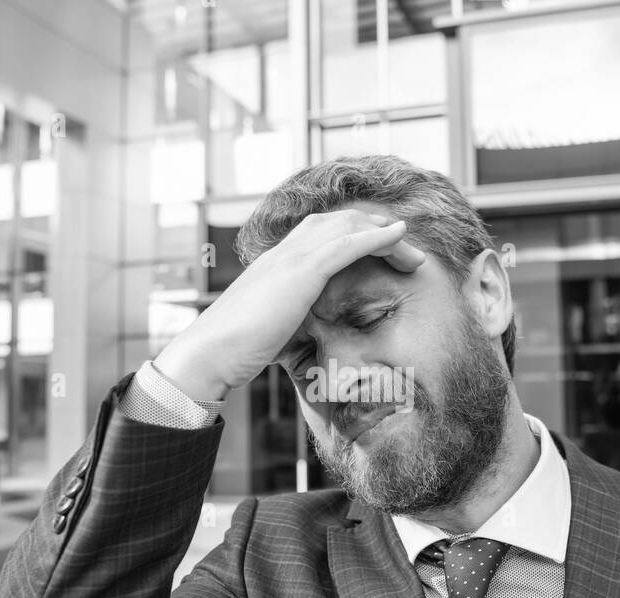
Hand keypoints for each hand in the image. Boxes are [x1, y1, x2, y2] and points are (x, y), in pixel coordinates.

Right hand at [152, 209, 424, 401]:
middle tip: (403, 246)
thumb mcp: (268, 331)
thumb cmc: (233, 352)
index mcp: (275, 264)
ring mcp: (292, 258)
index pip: (319, 233)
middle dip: (373, 229)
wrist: (210, 353)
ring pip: (348, 228)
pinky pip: (348, 245)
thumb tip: (304, 341)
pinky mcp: (302, 272)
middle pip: (338, 223)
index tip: (378, 248)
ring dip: (384, 233)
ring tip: (410, 246)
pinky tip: (399, 236)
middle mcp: (283, 253)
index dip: (351, 233)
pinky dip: (378, 237)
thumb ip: (289, 325)